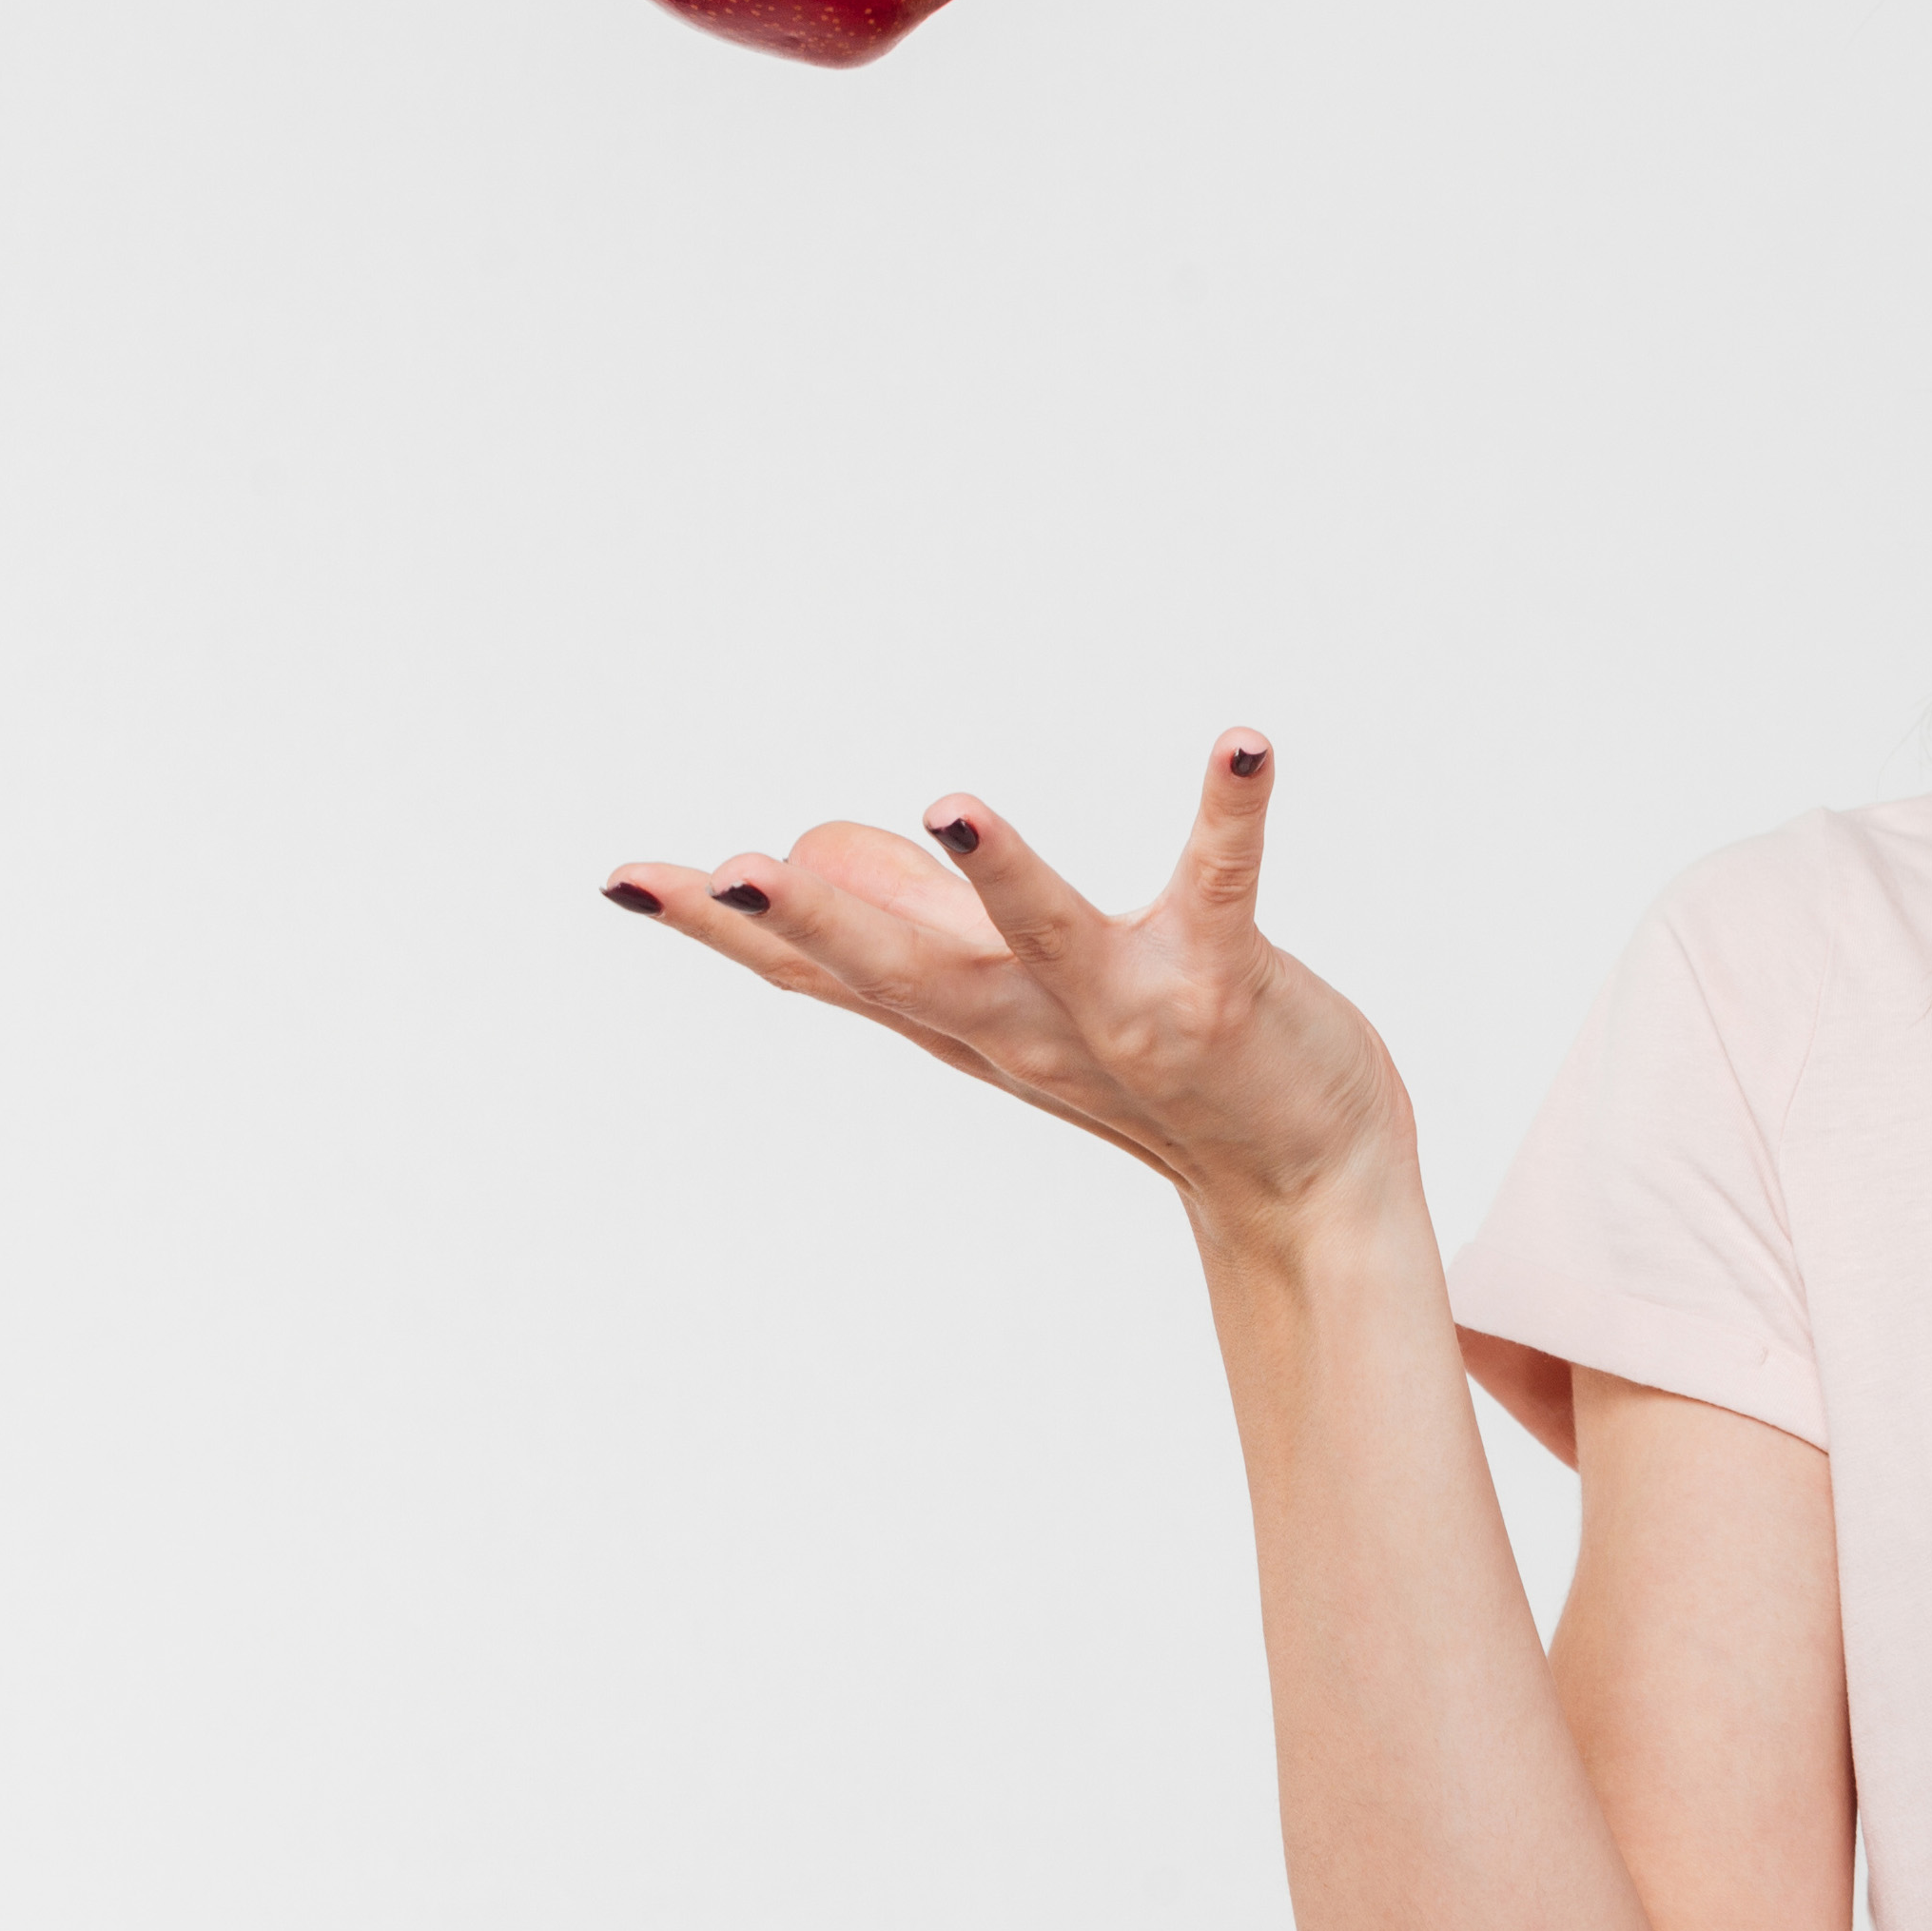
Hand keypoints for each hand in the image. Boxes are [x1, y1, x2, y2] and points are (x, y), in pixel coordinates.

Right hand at [603, 728, 1420, 1260]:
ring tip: (951, 800)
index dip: (722, 931)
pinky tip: (1243, 737)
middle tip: (725, 868)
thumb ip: (914, 928)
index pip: (821, 975)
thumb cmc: (1159, 1070)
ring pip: (1044, 936)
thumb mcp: (1013, 1001)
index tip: (624, 877)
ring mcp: (1126, 1012)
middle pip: (899, 971)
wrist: (1307, 1193)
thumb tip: (810, 851)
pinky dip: (1233, 809)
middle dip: (811, 921)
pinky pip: (1226, 882)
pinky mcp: (1225, 987)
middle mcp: (1028, 1025)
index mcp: (968, 1020)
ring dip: (998, 869)